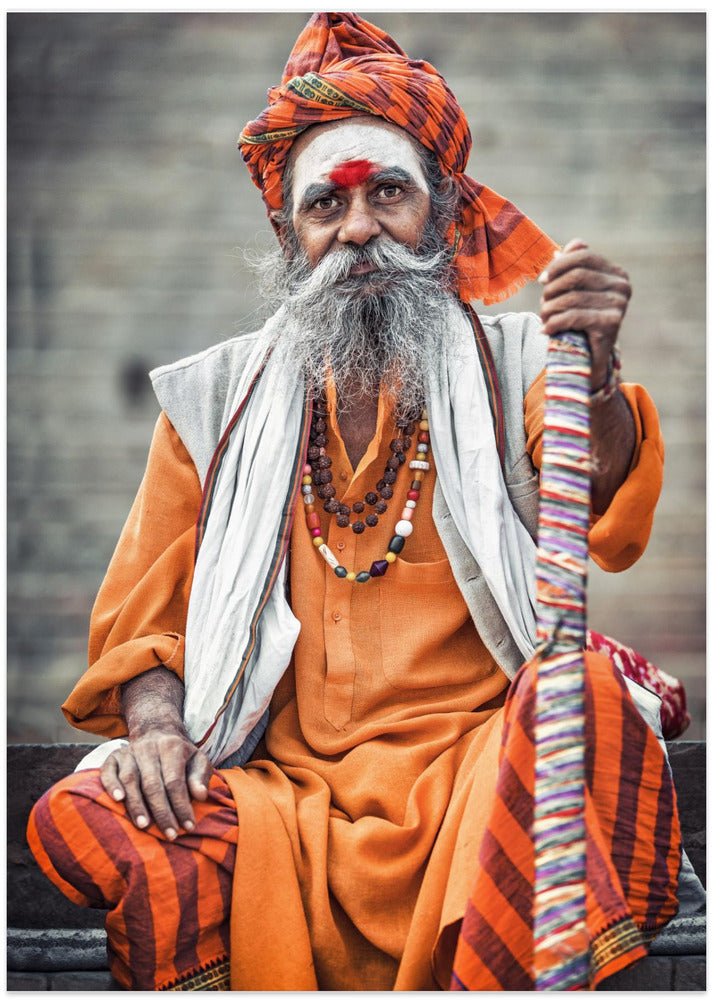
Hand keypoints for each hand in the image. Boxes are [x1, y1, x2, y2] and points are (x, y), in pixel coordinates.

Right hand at [100, 724, 212, 838]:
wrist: (157, 733)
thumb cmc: (180, 755)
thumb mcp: (198, 760)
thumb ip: (200, 777)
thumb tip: (200, 795)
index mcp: (172, 747)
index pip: (175, 781)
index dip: (181, 806)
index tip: (188, 827)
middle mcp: (148, 748)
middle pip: (152, 783)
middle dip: (161, 812)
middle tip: (169, 834)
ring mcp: (129, 752)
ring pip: (130, 779)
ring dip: (136, 805)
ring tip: (144, 825)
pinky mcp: (114, 756)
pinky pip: (108, 771)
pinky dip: (111, 785)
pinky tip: (117, 800)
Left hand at [539, 238, 631, 388]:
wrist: (590, 360)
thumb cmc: (580, 323)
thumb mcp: (575, 294)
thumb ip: (570, 271)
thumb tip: (560, 250)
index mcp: (616, 273)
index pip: (584, 257)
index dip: (559, 265)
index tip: (541, 280)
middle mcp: (622, 286)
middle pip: (577, 276)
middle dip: (553, 289)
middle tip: (542, 303)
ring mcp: (619, 305)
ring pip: (572, 298)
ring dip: (550, 309)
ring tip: (543, 318)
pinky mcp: (611, 324)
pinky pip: (573, 317)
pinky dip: (553, 323)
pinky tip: (546, 330)